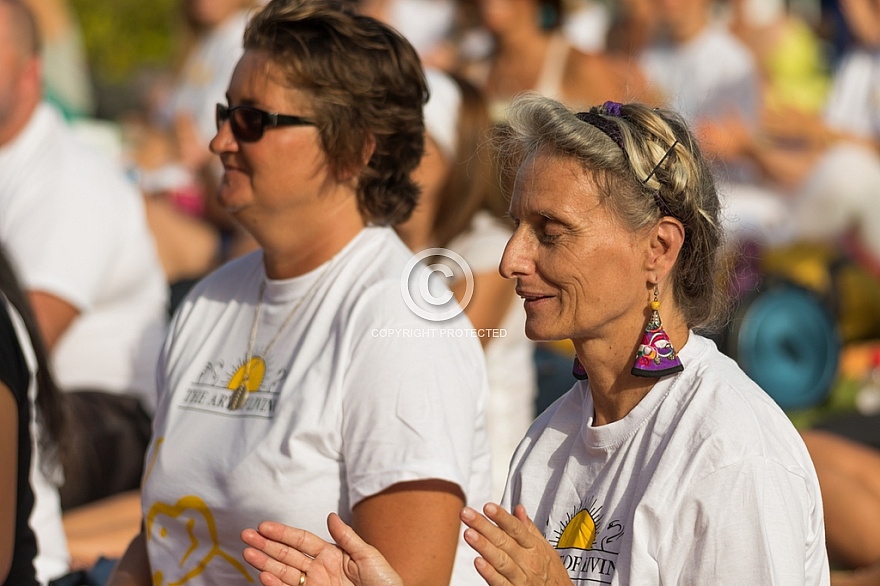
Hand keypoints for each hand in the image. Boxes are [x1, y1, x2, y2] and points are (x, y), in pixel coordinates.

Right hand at [241, 513, 402, 585]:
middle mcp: (319, 569)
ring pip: (284, 572)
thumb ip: (347, 537)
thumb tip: (331, 516)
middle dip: (267, 545)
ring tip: (248, 553)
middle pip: (287, 554)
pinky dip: (276, 584)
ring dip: (265, 562)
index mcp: (332, 554)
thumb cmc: (384, 582)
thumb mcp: (368, 556)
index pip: (302, 541)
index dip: (283, 533)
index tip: (264, 526)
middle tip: (246, 535)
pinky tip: (265, 574)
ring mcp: (314, 585)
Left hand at [461, 503, 571, 585]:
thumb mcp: (546, 548)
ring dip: (484, 547)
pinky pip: (501, 583)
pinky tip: (478, 563)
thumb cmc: (552, 573)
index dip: (502, 517)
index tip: (488, 506)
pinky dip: (490, 574)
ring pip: (500, 560)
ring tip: (468, 533)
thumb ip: (529, 529)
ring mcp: (521, 578)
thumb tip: (518, 508)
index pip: (516, 528)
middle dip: (483, 526)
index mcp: (534, 547)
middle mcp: (528, 561)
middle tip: (466, 514)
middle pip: (503, 541)